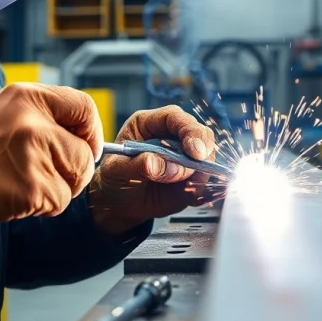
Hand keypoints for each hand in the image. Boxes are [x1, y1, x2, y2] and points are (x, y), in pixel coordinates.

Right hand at [0, 83, 102, 222]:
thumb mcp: (7, 107)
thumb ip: (46, 115)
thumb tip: (84, 136)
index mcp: (30, 97)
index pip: (83, 106)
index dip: (90, 129)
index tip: (84, 144)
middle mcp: (36, 123)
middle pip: (84, 152)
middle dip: (73, 168)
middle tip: (47, 172)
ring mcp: (35, 157)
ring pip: (74, 180)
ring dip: (58, 188)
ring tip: (26, 180)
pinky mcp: (32, 188)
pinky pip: (59, 201)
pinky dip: (44, 205)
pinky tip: (19, 194)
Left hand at [89, 105, 215, 233]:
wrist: (118, 203)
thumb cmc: (114, 179)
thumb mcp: (117, 170)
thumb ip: (138, 165)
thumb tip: (159, 165)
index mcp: (149, 124)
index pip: (174, 117)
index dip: (188, 130)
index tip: (194, 150)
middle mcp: (171, 137)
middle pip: (199, 133)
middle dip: (202, 151)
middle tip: (196, 169)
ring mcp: (184, 157)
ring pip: (207, 157)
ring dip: (202, 173)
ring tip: (184, 187)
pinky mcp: (191, 177)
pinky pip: (206, 180)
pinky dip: (203, 189)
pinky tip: (189, 196)